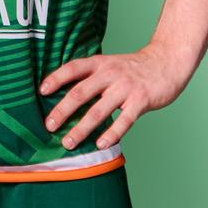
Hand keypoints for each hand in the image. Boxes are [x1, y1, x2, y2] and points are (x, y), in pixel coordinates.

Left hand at [38, 44, 192, 150]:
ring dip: (81, 128)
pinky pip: (124, 121)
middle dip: (62, 111)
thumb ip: (92, 78)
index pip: (73, 68)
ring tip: (68, 142)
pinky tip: (100, 145)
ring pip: (98, 111)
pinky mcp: (141, 101)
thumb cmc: (133, 68)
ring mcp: (125, 87)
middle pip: (80, 93)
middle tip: (49, 126)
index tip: (41, 91)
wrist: (166, 62)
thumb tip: (66, 97)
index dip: (56, 78)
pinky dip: (111, 134)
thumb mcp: (110, 65)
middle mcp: (110, 74)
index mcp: (100, 63)